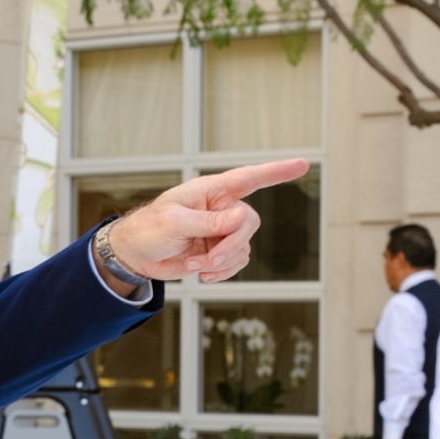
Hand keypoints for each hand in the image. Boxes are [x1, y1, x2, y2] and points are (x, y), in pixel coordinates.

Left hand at [103, 159, 309, 284]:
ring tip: (196, 266)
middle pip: (249, 223)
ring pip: (244, 247)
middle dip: (231, 245)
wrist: (136, 255)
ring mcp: (222, 231)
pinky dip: (222, 272)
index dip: (277, 171)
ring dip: (223, 262)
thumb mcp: (174, 223)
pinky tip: (202, 274)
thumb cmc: (149, 228)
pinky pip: (237, 262)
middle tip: (208, 259)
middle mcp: (221, 208)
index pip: (250, 178)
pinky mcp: (219, 251)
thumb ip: (208, 221)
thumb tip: (241, 219)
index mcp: (211, 191)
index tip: (303, 164)